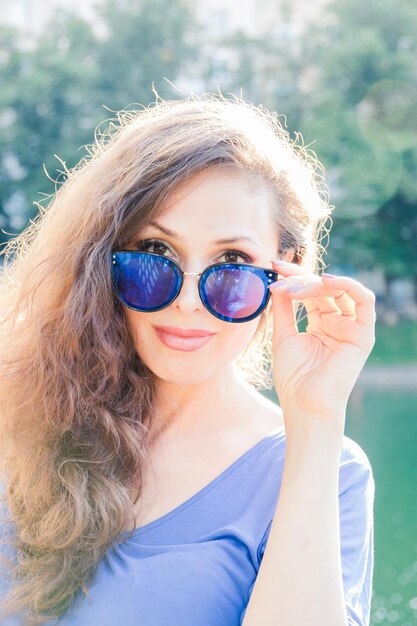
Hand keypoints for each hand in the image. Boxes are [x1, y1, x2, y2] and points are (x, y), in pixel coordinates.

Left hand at [267, 260, 375, 429]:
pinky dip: (348, 285)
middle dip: (300, 277)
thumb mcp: (283, 335)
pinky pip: (365, 301)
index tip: (273, 266)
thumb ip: (283, 308)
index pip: (310, 291)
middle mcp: (338, 323)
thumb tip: (279, 281)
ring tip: (293, 287)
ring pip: (340, 290)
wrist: (304, 405)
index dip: (293, 277)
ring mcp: (351, 328)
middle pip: (323, 288)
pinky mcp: (363, 334)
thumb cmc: (293, 377)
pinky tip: (325, 281)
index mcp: (321, 323)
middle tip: (279, 275)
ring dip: (315, 283)